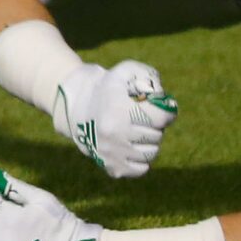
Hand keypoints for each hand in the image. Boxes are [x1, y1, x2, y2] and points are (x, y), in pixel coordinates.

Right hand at [52, 59, 177, 178]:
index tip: (160, 109)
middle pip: (157, 135)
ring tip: (135, 131)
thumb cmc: (107, 88)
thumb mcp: (124, 72)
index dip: (165, 111)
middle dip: (153, 125)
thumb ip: (148, 77)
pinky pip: (142, 168)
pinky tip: (130, 146)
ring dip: (148, 142)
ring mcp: (113, 152)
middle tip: (141, 118)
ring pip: (152, 153)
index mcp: (119, 108)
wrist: (75, 108)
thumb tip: (163, 97)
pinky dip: (140, 158)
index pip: (161, 117)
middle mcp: (115, 132)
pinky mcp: (113, 167)